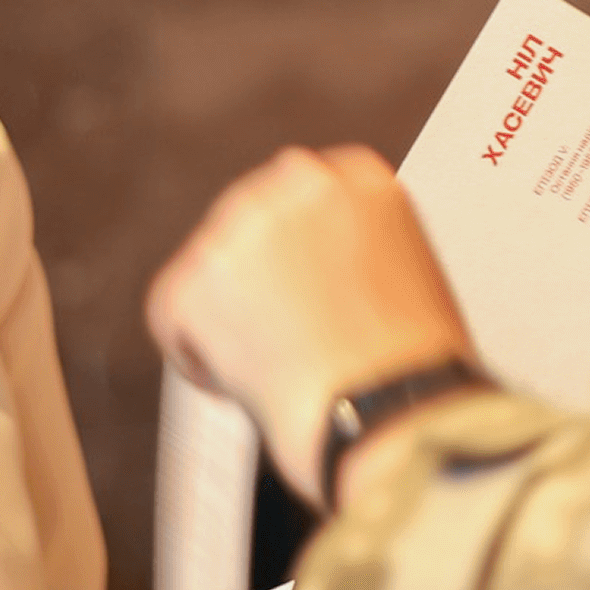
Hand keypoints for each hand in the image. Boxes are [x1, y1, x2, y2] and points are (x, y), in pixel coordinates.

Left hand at [145, 145, 475, 507]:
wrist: (397, 414)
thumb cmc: (416, 369)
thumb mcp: (409, 275)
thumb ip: (354, 252)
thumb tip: (315, 276)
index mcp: (359, 176)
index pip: (300, 203)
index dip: (299, 259)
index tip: (308, 297)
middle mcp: (297, 181)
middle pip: (249, 232)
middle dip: (260, 284)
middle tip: (286, 340)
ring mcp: (240, 225)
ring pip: (211, 275)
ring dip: (231, 319)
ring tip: (276, 371)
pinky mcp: (194, 277)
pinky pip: (172, 318)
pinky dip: (197, 358)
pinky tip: (239, 385)